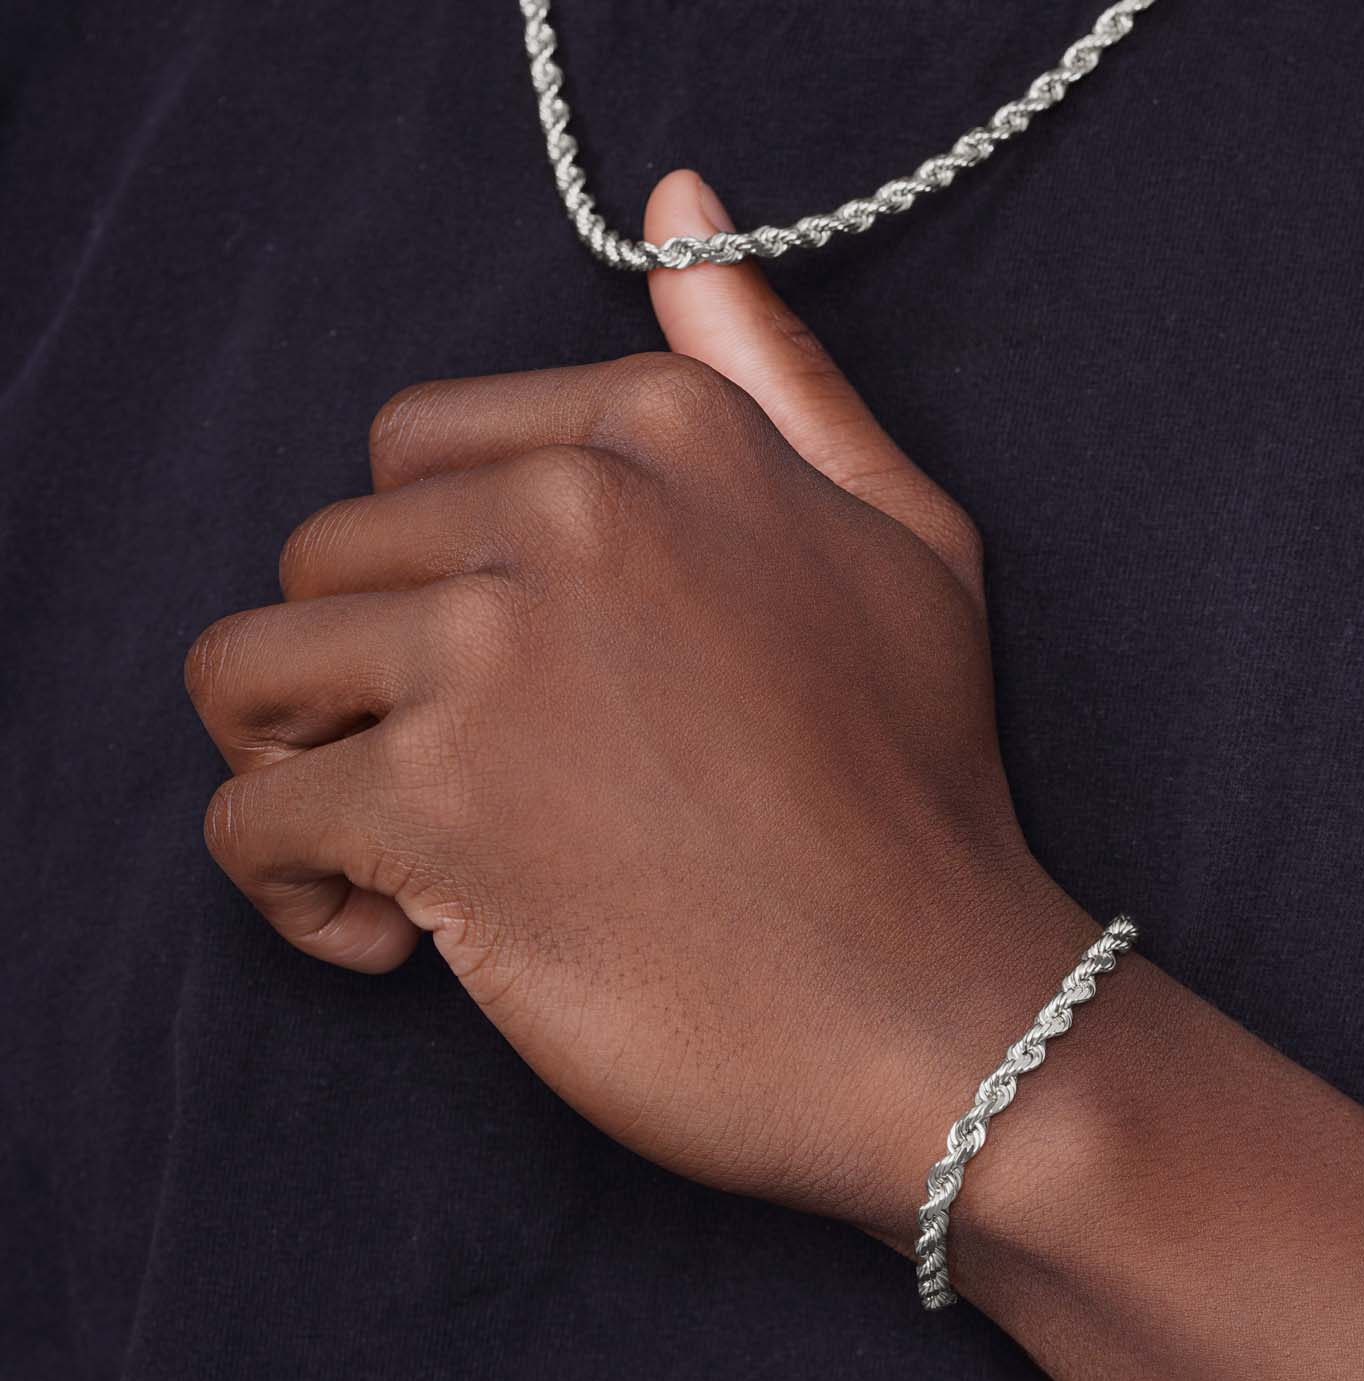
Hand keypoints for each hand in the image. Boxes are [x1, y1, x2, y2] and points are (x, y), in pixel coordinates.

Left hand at [184, 171, 1099, 1248]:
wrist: (946, 1018)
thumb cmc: (927, 800)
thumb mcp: (910, 547)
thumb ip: (781, 378)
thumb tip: (674, 211)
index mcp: (671, 435)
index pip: (419, 453)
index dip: (447, 585)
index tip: (526, 698)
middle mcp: (575, 513)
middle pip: (327, 558)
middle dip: (368, 680)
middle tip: (477, 793)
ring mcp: (501, 655)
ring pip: (252, 672)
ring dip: (303, 771)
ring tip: (412, 859)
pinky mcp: (440, 804)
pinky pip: (250, 817)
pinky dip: (290, 893)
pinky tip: (396, 939)